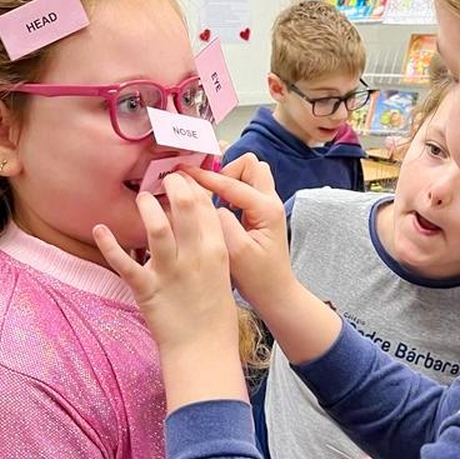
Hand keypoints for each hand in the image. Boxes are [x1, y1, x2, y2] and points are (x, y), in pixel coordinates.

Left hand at [94, 173, 245, 410]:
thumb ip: (209, 247)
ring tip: (141, 198)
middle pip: (185, 207)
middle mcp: (196, 257)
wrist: (204, 352)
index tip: (183, 177)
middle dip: (173, 185)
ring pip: (157, 227)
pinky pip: (125, 264)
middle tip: (162, 178)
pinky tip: (100, 229)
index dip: (193, 186)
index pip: (206, 207)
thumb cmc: (214, 315)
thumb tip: (198, 224)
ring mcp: (171, 272)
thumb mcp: (222, 275)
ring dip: (147, 206)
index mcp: (217, 252)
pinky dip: (110, 246)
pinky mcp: (148, 290)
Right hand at [185, 155, 294, 316]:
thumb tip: (208, 204)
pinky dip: (231, 190)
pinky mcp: (261, 213)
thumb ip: (221, 223)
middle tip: (207, 189)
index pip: (232, 183)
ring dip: (229, 179)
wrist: (276, 293)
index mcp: (266, 209)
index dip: (205, 177)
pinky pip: (246, 188)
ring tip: (212, 197)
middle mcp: (271, 202)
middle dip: (226, 170)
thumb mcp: (236, 252)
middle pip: (250, 164)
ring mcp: (268, 206)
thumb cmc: (258, 278)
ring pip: (249, 174)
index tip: (182, 172)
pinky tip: (217, 207)